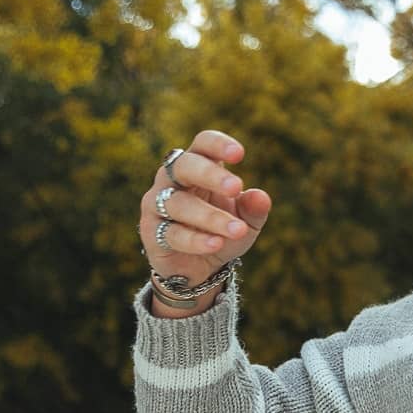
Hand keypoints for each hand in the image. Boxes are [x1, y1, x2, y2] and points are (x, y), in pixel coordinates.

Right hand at [139, 129, 270, 283]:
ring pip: (179, 204)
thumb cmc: (221, 231)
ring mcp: (157, 203)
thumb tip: (261, 197)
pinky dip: (196, 240)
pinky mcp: (151, 231)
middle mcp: (172, 179)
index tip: (239, 154)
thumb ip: (253, 209)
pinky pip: (173, 233)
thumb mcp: (245, 222)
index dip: (217, 145)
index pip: (202, 144)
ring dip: (210, 217)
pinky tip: (217, 244)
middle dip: (210, 174)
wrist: (198, 267)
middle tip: (236, 187)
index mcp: (198, 166)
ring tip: (238, 229)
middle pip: (184, 166)